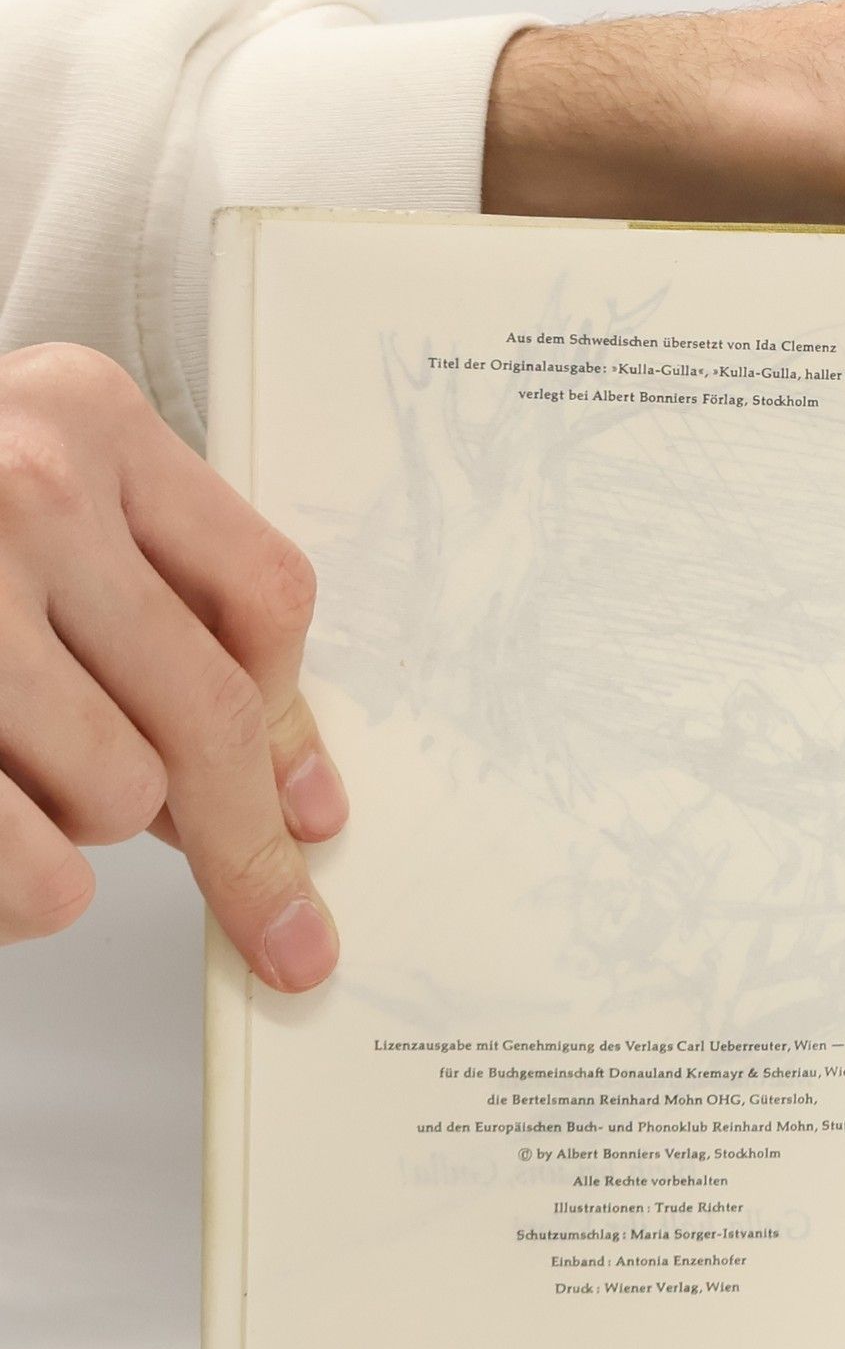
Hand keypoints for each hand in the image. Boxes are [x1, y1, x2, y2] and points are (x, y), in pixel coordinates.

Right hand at [0, 345, 344, 988]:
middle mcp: (19, 482)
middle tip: (286, 933)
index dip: (291, 727)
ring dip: (75, 826)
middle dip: (247, 849)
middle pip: (206, 718)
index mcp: (81, 415)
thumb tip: (291, 793)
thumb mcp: (33, 511)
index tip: (310, 815)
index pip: (265, 600)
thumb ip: (153, 617)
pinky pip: (33, 873)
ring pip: (115, 796)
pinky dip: (19, 894)